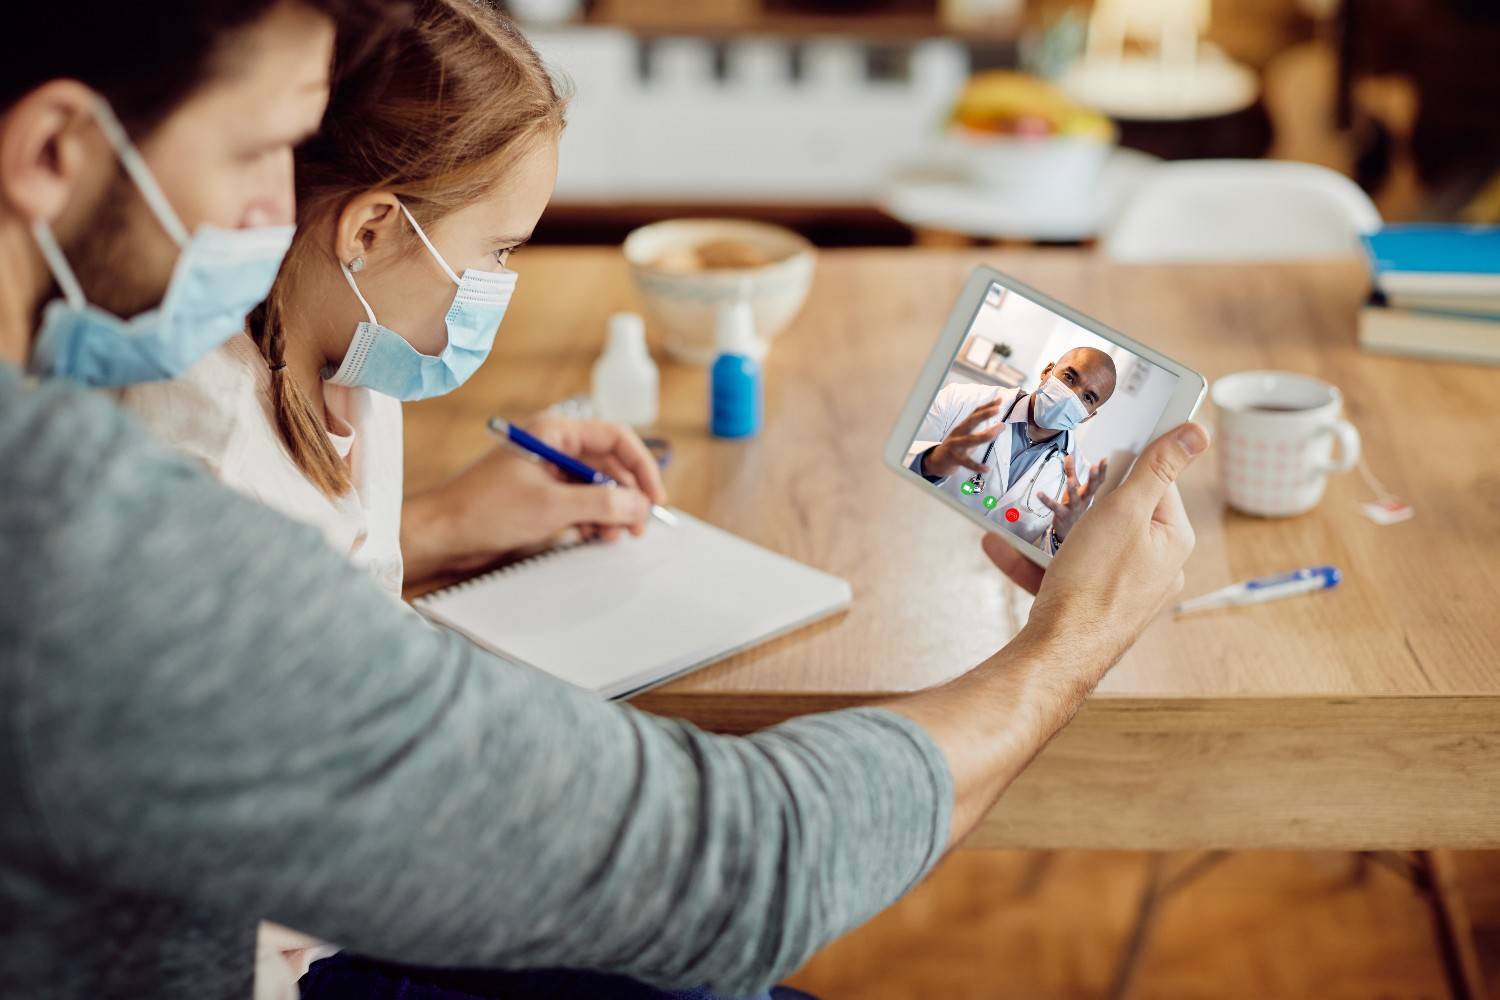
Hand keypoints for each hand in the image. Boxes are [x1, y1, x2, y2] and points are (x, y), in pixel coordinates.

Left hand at [402, 415, 667, 577]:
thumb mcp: (551, 506)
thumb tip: (639, 505)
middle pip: (610, 464)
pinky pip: (581, 504)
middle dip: (628, 495)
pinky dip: (594, 520)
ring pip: (598, 487)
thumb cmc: (483, 510)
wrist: (441, 534)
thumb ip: (600, 502)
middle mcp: (554, 447)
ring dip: (612, 511)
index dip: (641, 466)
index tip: (654, 497)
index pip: (616, 437)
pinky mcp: (541, 498)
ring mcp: (548, 473)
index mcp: (554, 432)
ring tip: (614, 536)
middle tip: (637, 527)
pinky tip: (596, 537)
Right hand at [921, 398, 1007, 478]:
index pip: (975, 413)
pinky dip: (977, 466)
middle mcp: (959, 433)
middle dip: (984, 415)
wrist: (937, 460)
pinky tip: (987, 468)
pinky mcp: (955, 458)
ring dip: (984, 436)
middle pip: (971, 421)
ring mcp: (956, 445)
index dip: (987, 406)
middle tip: (997, 409)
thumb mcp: (966, 434)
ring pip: (971, 439)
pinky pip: (968, 463)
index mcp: (962, 426)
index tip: (1000, 399)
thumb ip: (981, 428)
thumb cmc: (956, 446)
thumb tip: (1000, 424)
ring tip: (996, 433)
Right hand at [983, 422, 1208, 670]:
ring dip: (1049, 531)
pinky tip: (1002, 548)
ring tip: (1017, 522)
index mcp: (1173, 540)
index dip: (1126, 465)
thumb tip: (1197, 432)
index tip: (1098, 452)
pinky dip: (1036, 559)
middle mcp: (1155, 566)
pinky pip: (1065, 572)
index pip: (1158, 483)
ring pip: (1086, 544)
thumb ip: (1158, 468)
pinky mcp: (1092, 605)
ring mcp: (1123, 589)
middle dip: (1079, 502)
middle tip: (1055, 491)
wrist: (1057, 655)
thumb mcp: (1124, 511)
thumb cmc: (1095, 585)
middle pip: (1118, 513)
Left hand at [1035, 454, 1107, 541]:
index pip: (1098, 481)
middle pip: (1091, 489)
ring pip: (1075, 499)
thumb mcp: (1073, 487)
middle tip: (1094, 467)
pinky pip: (1054, 507)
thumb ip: (1071, 471)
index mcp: (1087, 493)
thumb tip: (1069, 455)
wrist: (1069, 530)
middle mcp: (1083, 500)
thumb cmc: (1073, 505)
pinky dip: (1047, 500)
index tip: (1105, 460)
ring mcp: (1074, 508)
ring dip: (1072, 490)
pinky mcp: (1062, 514)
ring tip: (1070, 481)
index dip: (1102, 471)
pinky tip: (1039, 493)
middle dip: (1093, 478)